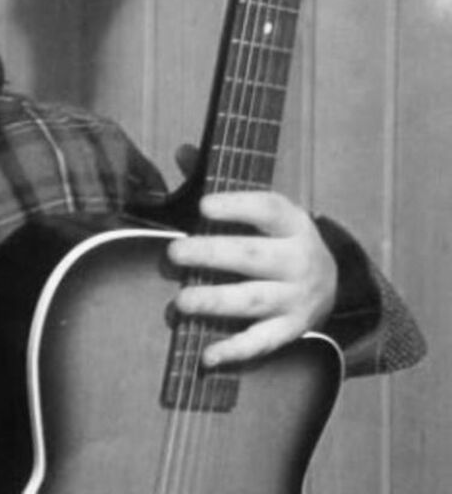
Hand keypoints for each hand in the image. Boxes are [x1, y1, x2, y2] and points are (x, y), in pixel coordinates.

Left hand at [166, 191, 336, 367]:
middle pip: (253, 257)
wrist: (333, 283)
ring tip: (180, 302)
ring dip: (215, 301)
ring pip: (253, 300)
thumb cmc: (277, 238)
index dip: (236, 207)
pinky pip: (262, 342)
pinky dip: (235, 350)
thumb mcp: (264, 208)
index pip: (268, 209)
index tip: (203, 205)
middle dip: (212, 254)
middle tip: (174, 253)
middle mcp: (298, 260)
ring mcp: (296, 298)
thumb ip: (221, 180)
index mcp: (293, 223)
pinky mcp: (291, 330)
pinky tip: (206, 355)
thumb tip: (182, 151)